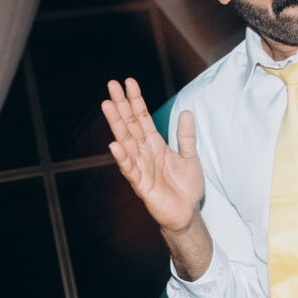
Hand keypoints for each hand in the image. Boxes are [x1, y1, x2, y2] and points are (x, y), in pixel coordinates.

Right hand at [102, 78, 203, 234]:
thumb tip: (186, 111)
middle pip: (129, 125)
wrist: (187, 215)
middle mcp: (144, 153)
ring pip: (126, 142)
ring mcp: (141, 168)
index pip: (142, 118)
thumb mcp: (190, 157)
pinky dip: (123, 158)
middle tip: (111, 85)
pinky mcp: (142, 185)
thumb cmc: (186, 188)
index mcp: (155, 145)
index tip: (129, 82)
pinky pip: (130, 169)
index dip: (136, 100)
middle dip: (121, 105)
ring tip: (107, 106)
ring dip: (117, 124)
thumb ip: (185, 136)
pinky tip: (114, 145)